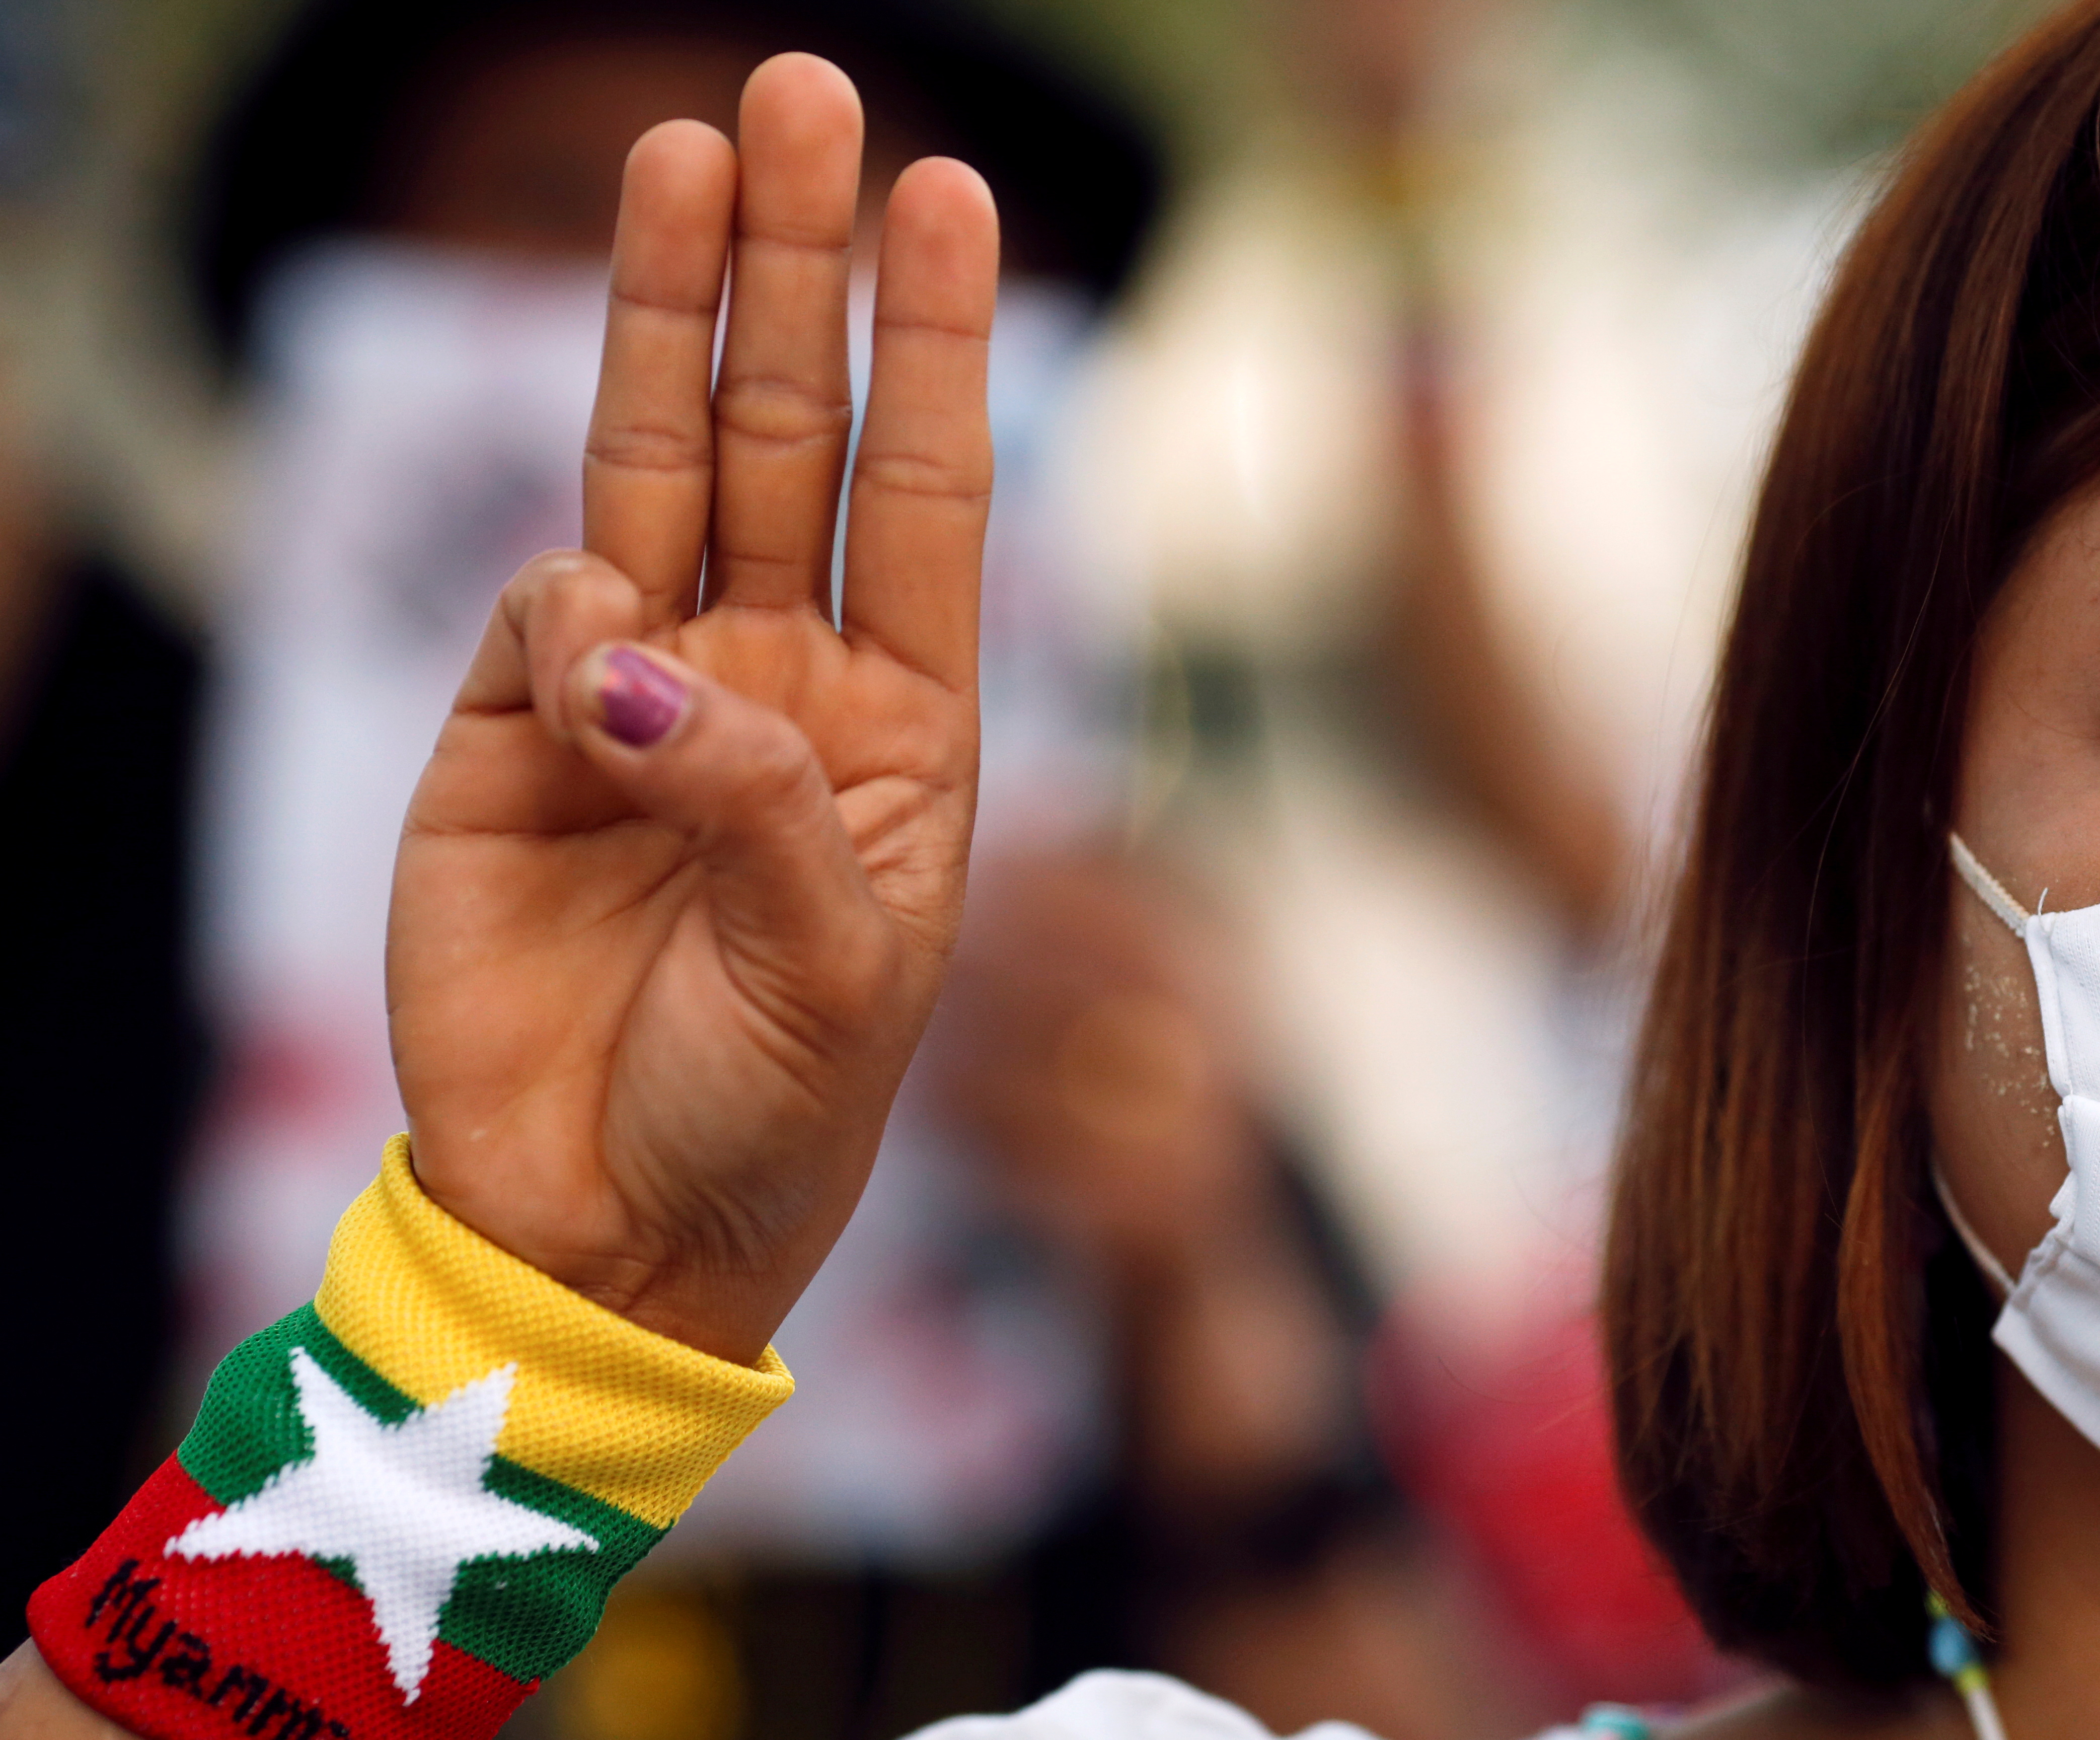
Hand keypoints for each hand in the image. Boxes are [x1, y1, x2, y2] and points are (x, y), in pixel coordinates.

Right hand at [385, 54, 997, 1363]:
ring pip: (659, 465)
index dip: (939, 343)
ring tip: (685, 154)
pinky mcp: (509, 735)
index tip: (957, 193)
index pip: (929, 492)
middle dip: (795, 272)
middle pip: (791, 433)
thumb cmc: (768, 1113)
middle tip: (803, 97)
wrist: (610, 1225)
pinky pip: (544, 612)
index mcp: (893, 724)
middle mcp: (771, 679)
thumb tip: (635, 653)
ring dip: (668, 314)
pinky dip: (568, 613)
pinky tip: (592, 679)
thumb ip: (758, 802)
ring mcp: (638, 696)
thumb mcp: (837, 971)